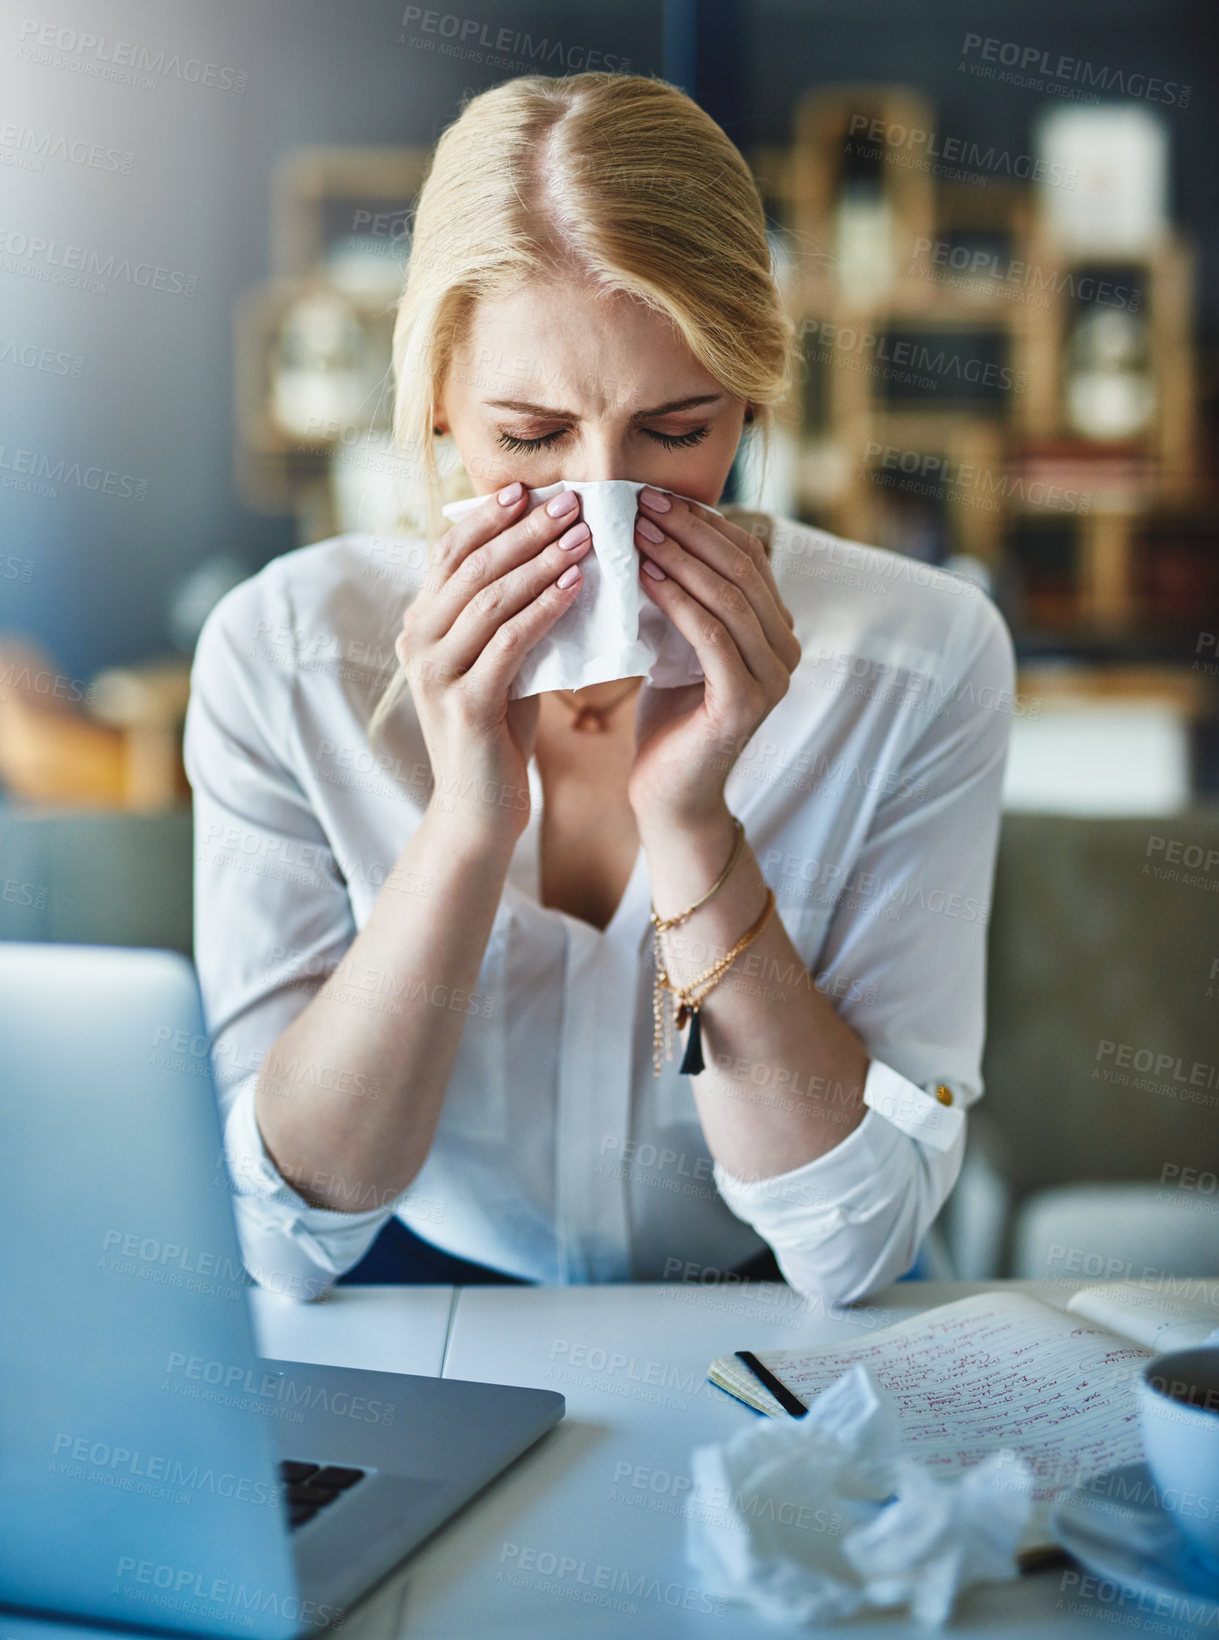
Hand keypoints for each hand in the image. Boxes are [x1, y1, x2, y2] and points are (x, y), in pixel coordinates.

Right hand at [394, 482, 590, 843]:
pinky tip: (576, 588)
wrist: (477, 812)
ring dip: (540, 561)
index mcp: (420, 625)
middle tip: (571, 502)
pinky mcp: (464, 705)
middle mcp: (416, 642)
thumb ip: (508, 618)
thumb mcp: (498, 663)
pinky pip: (509, 642)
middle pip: (471, 566)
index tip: (531, 489)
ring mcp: (435, 674)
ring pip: (490, 598)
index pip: (450, 552)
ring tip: (583, 536)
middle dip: (524, 530)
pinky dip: (544, 609)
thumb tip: (558, 559)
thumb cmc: (496, 735)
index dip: (489, 517)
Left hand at [627, 488, 800, 828]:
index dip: (702, 523)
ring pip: (729, 598)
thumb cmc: (668, 717)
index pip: (747, 557)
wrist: (669, 793)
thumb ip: (687, 599)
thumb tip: (654, 530)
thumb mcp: (679, 645)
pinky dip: (678, 601)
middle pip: (741, 570)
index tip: (653, 497)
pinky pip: (712, 636)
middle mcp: (786, 650)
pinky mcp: (745, 702)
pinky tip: (647, 578)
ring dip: (680, 558)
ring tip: (637, 532)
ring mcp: (772, 678)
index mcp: (776, 630)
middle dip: (689, 531)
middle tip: (641, 503)